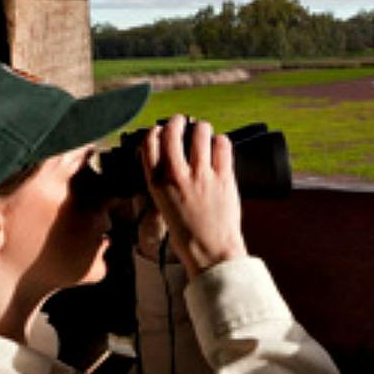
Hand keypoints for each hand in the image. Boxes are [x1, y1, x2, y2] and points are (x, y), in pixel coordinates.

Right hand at [140, 118, 247, 278]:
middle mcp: (177, 175)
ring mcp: (202, 175)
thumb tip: (168, 160)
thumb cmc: (187, 234)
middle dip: (177, 121)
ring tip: (203, 131)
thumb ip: (163, 181)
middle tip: (183, 121)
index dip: (155, 132)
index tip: (160, 130)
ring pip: (200, 133)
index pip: (149, 143)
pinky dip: (221, 141)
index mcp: (157, 183)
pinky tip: (219, 145)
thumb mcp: (163, 205)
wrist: (210, 252)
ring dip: (202, 128)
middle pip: (172, 132)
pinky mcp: (224, 177)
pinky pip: (223, 145)